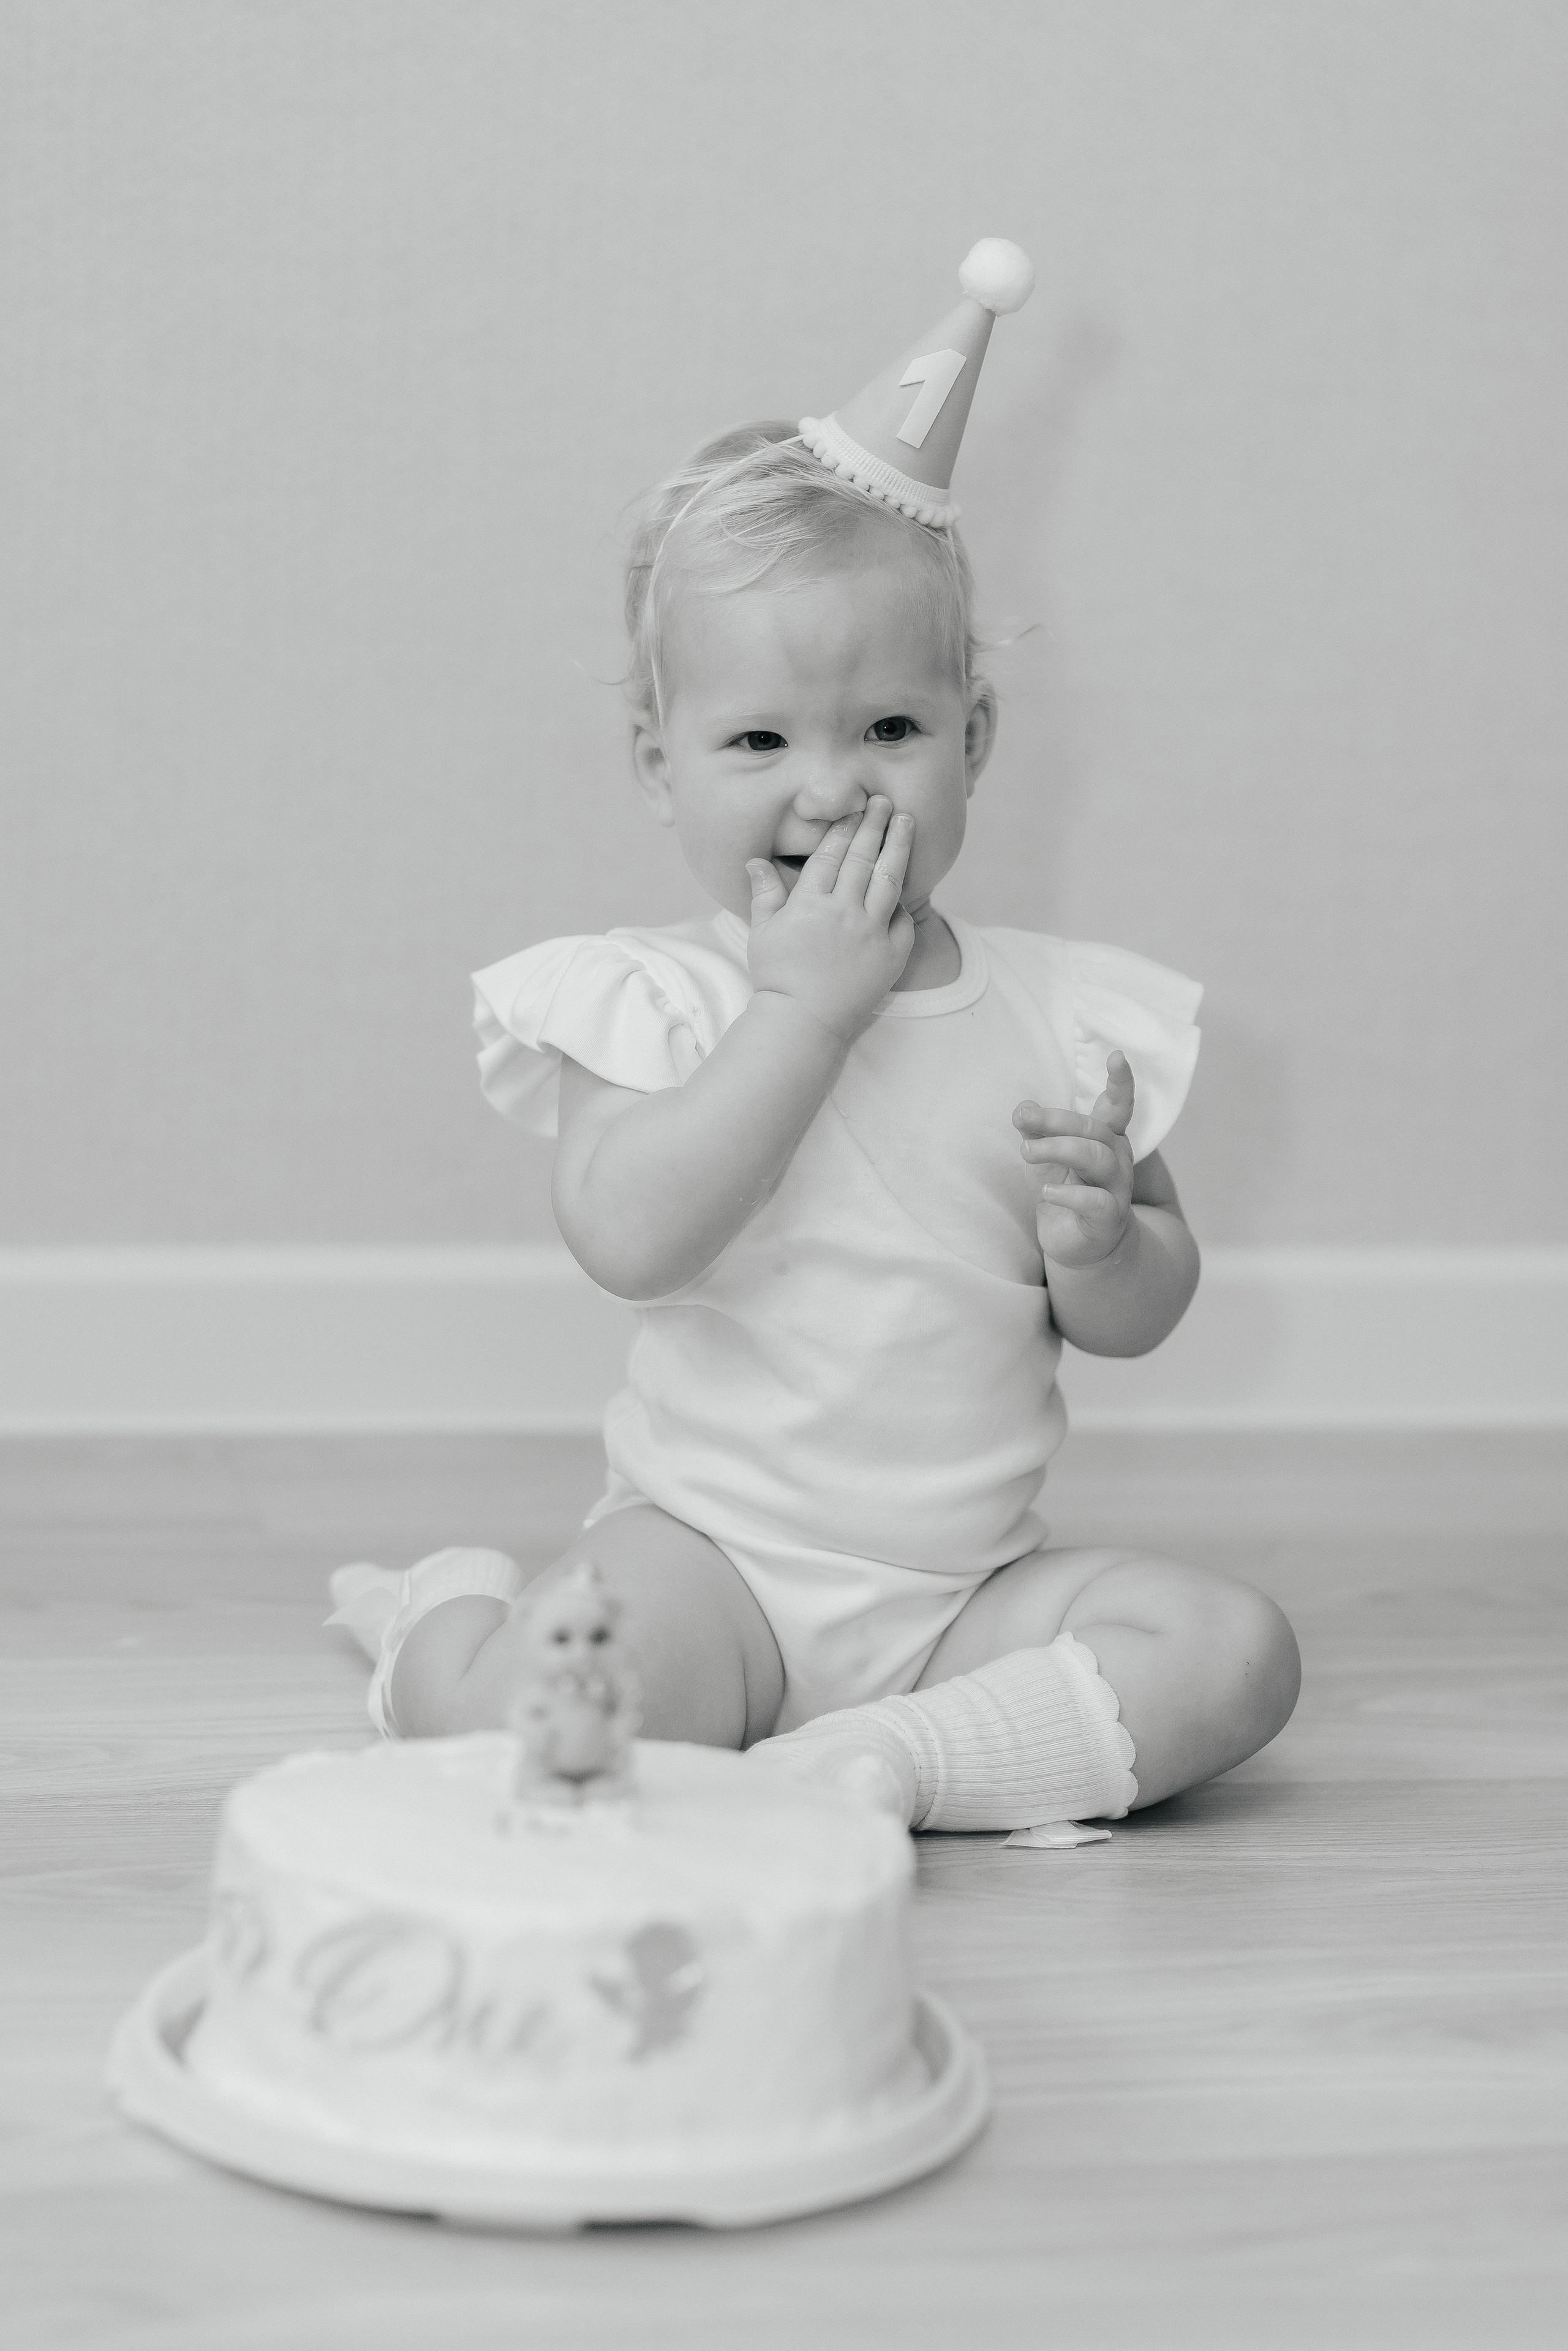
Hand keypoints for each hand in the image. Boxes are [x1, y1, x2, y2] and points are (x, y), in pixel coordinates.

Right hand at [745, 798, 914, 1042]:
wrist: (803, 1023)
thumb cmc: (778, 978)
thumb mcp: (762, 933)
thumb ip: (765, 894)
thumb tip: (755, 861)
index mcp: (810, 905)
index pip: (830, 855)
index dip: (844, 828)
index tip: (855, 809)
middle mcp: (844, 913)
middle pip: (863, 858)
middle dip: (875, 825)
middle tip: (885, 802)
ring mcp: (871, 933)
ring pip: (889, 880)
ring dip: (899, 847)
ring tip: (906, 822)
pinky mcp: (891, 956)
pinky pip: (903, 920)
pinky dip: (902, 902)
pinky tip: (903, 884)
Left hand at [1015, 1051, 1136, 1268]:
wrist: (1080, 1244)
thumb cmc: (1066, 1189)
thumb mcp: (1045, 1156)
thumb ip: (1036, 1131)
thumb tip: (1022, 1108)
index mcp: (1105, 1137)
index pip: (1118, 1106)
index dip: (1120, 1082)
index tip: (1116, 1056)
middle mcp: (1117, 1158)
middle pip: (1093, 1129)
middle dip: (1057, 1120)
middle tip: (1022, 1120)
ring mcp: (1116, 1188)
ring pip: (1096, 1158)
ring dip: (1057, 1149)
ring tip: (1027, 1153)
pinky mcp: (1108, 1218)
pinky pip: (1094, 1201)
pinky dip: (1067, 1194)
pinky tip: (1046, 1192)